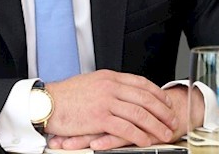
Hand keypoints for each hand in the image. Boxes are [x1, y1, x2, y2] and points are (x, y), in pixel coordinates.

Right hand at [44, 70, 178, 147]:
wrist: (47, 103)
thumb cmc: (65, 96)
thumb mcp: (90, 83)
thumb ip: (108, 87)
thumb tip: (122, 93)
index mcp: (109, 77)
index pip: (141, 82)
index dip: (156, 93)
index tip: (166, 102)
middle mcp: (110, 87)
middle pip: (145, 98)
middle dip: (162, 111)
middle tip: (172, 120)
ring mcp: (106, 102)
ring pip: (139, 114)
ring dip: (155, 125)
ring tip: (164, 133)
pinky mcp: (99, 118)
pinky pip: (126, 128)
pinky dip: (139, 135)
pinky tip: (145, 141)